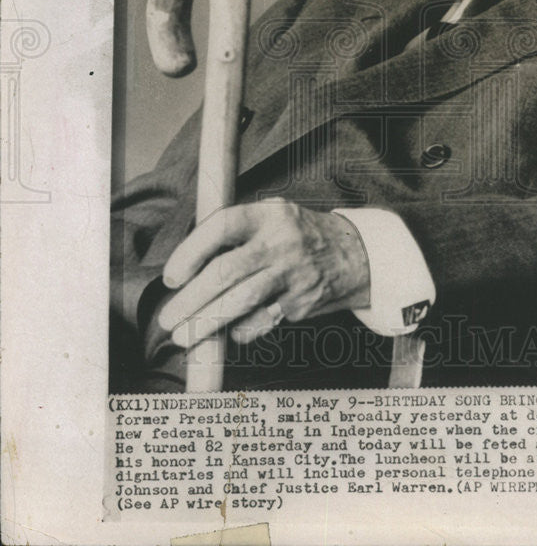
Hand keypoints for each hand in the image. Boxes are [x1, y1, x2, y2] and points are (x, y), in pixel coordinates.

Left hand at [158, 199, 370, 348]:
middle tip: (168, 318)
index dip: (190, 251)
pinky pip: (261, 321)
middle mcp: (281, 242)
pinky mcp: (301, 302)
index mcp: (268, 215)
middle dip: (191, 299)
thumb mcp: (273, 214)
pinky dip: (240, 331)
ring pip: (241, 301)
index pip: (222, 227)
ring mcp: (293, 274)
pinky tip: (227, 333)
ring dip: (206, 322)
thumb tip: (186, 264)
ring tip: (183, 336)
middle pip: (226, 271)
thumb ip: (236, 230)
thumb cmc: (297, 234)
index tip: (171, 277)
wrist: (354, 253)